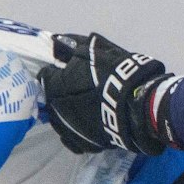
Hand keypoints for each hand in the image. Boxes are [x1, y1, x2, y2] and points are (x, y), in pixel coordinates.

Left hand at [40, 32, 173, 154]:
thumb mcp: (96, 51)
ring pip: (58, 121)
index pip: (45, 76)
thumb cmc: (116, 74)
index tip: (64, 69)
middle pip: (51, 100)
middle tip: (73, 87)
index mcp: (57, 85)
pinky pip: (72, 138)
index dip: (54, 71)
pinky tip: (82, 124)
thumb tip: (58, 40)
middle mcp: (57, 109)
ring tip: (78, 106)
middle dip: (58, 92)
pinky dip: (74, 131)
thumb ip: (74, 45)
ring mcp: (70, 129)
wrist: (138, 104)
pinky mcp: (84, 143)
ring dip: (63, 112)